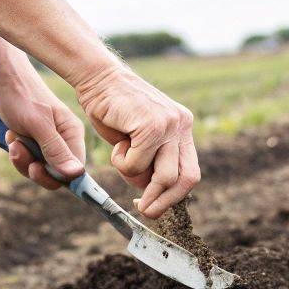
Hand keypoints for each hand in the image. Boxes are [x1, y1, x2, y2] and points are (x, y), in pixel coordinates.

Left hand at [0, 73, 87, 190]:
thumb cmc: (19, 96)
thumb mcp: (37, 125)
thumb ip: (55, 150)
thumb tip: (76, 174)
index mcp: (72, 134)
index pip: (75, 169)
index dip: (58, 176)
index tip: (38, 172)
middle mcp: (62, 140)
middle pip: (55, 173)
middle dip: (34, 167)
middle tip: (19, 152)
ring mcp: (46, 142)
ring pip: (38, 168)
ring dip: (21, 159)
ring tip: (12, 139)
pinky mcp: (31, 142)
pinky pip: (26, 160)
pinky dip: (15, 153)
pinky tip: (9, 136)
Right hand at [72, 64, 199, 216]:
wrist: (97, 78)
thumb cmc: (112, 112)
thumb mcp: (136, 142)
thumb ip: (148, 164)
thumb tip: (152, 194)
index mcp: (182, 130)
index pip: (191, 174)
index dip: (174, 196)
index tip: (152, 206)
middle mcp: (182, 126)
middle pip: (186, 180)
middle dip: (163, 201)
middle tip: (143, 210)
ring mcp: (170, 124)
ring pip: (163, 177)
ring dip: (136, 178)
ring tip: (120, 158)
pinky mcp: (152, 125)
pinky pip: (138, 164)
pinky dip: (122, 162)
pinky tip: (117, 143)